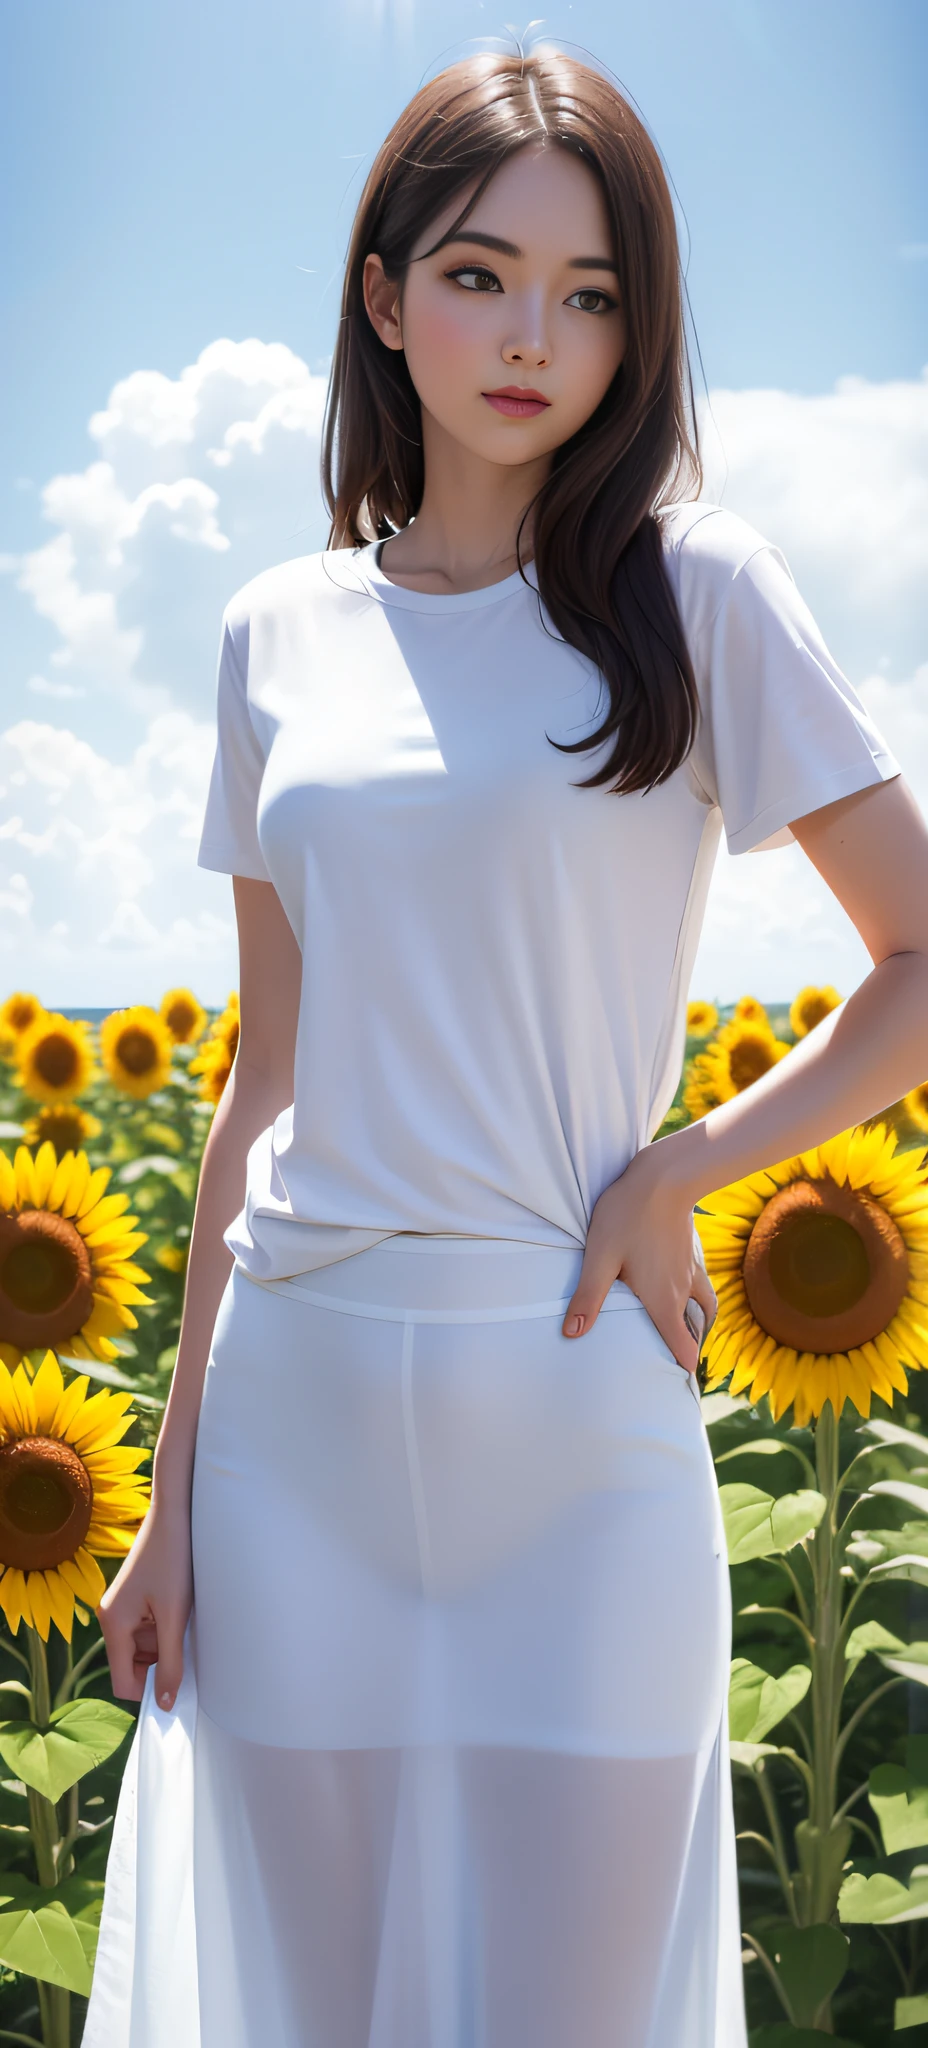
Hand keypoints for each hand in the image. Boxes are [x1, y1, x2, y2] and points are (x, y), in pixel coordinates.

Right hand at [97, 1498, 192, 1708]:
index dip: (148, 1693)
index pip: (123, 1683)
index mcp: (113, 1624)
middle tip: (187, 1649)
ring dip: (165, 1646)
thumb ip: (171, 1662)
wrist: (175, 1515)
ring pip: (143, 1649)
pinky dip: (165, 1631)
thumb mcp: (175, 1616)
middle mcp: (110, 1618)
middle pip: (133, 1667)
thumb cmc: (173, 1560)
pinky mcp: (133, 1600)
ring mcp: (121, 1608)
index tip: (177, 1691)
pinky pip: (147, 1631)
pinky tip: (181, 1612)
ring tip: (185, 1622)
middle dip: (159, 1666)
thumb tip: (166, 1704)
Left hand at [561, 1146, 716, 1373]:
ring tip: (686, 1334)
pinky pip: (703, 1288)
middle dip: (688, 1352)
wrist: (665, 1177)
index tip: (676, 1386)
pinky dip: (699, 1301)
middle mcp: (684, 1291)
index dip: (682, 1370)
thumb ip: (588, 1296)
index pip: (683, 1348)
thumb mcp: (600, 1256)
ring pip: (705, 1310)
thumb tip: (572, 1334)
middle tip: (675, 1368)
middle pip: (695, 1334)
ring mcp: (691, 1272)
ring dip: (697, 1326)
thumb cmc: (627, 1216)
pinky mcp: (691, 1254)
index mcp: (664, 1300)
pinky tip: (682, 1292)